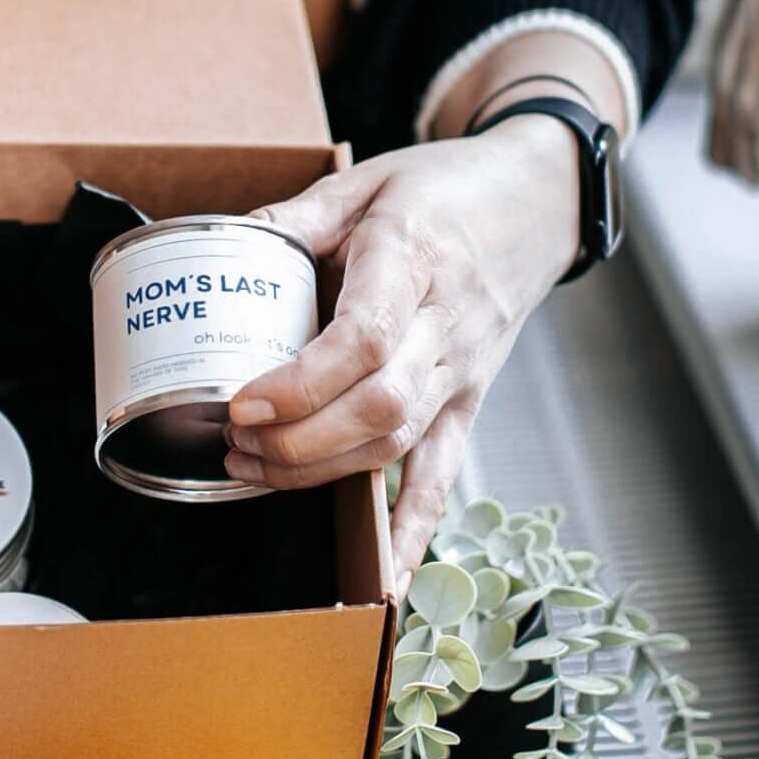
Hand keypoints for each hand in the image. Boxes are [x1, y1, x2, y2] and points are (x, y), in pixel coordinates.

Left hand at [226, 121, 581, 589]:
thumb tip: (221, 242)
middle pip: (378, 406)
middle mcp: (445, 325)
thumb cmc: (446, 189)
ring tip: (256, 468)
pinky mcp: (470, 400)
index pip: (365, 340)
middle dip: (298, 439)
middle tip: (235, 440)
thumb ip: (295, 217)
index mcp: (412, 259)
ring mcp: (463, 370)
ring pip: (399, 442)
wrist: (536, 203)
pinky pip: (445, 474)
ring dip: (323, 470)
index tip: (243, 400)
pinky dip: (417, 530)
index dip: (302, 383)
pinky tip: (392, 577)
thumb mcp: (366, 181)